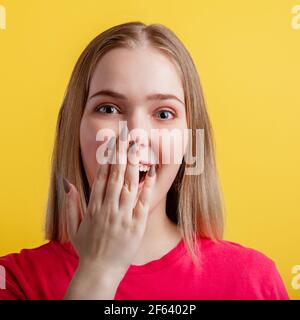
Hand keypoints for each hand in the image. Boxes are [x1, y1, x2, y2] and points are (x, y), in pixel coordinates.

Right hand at [63, 128, 155, 298]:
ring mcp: (123, 216)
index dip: (108, 158)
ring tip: (138, 146)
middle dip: (122, 153)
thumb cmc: (87, 248)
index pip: (102, 176)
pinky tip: (150, 172)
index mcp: (94, 207)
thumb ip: (71, 205)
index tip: (112, 143)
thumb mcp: (73, 227)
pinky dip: (146, 187)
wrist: (100, 271)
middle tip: (127, 136)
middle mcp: (108, 208)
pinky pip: (142, 203)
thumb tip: (68, 184)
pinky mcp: (136, 225)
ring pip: (129, 185)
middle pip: (116, 175)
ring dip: (134, 164)